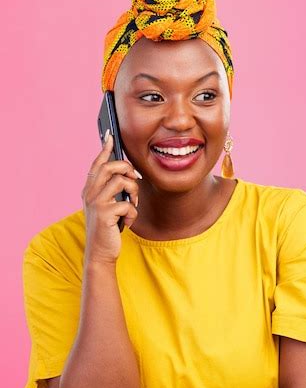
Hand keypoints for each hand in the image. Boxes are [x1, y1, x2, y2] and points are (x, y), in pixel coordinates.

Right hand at [81, 132, 141, 264]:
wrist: (100, 252)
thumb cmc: (107, 229)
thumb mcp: (107, 206)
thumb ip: (112, 191)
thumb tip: (128, 174)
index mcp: (89, 190)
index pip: (97, 164)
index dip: (105, 148)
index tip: (111, 135)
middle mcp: (89, 193)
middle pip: (110, 166)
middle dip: (127, 170)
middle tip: (135, 180)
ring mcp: (96, 203)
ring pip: (122, 181)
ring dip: (134, 193)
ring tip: (133, 205)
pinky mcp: (105, 214)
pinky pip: (128, 204)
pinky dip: (132, 214)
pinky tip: (127, 223)